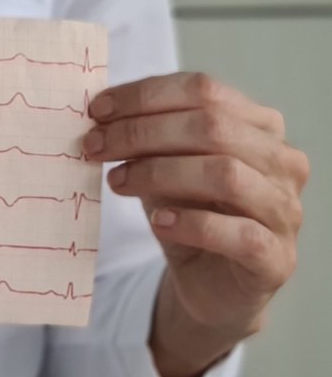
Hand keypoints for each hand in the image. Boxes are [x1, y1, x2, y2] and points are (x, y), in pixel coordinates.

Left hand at [85, 72, 308, 376]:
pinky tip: (159, 222)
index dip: (144, 96)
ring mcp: (284, 208)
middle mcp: (281, 160)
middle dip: (141, 133)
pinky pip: (239, 233)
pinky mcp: (276, 257)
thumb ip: (143, 141)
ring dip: (159, 173)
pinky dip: (193, 224)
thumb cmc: (187, 215)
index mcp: (258, 125)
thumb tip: (98, 117)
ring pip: (226, 174)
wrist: (210, 286)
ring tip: (116, 182)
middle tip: (93, 147)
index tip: (95, 111)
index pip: (203, 90)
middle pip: (212, 127)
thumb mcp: (160, 169)